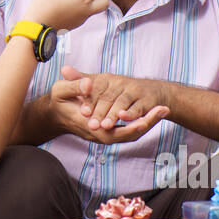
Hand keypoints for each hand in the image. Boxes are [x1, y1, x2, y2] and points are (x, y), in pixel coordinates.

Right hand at [22, 0, 109, 32]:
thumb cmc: (44, 4)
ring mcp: (81, 19)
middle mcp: (86, 10)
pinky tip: (64, 4)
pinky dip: (79, 7)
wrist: (36, 26)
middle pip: (104, 2)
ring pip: (93, 9)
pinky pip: (82, 14)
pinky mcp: (74, 25)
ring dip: (87, 0)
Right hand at [44, 66, 170, 144]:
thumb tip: (88, 83)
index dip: (136, 123)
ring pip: (132, 132)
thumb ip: (75, 86)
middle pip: (131, 134)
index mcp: (92, 128)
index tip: (150, 113)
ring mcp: (106, 133)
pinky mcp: (109, 129)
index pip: (119, 131)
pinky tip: (151, 110)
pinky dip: (140, 119)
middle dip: (149, 122)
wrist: (54, 113)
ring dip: (148, 121)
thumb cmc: (58, 102)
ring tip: (163, 109)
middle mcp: (101, 135)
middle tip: (164, 109)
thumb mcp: (61, 90)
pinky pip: (128, 127)